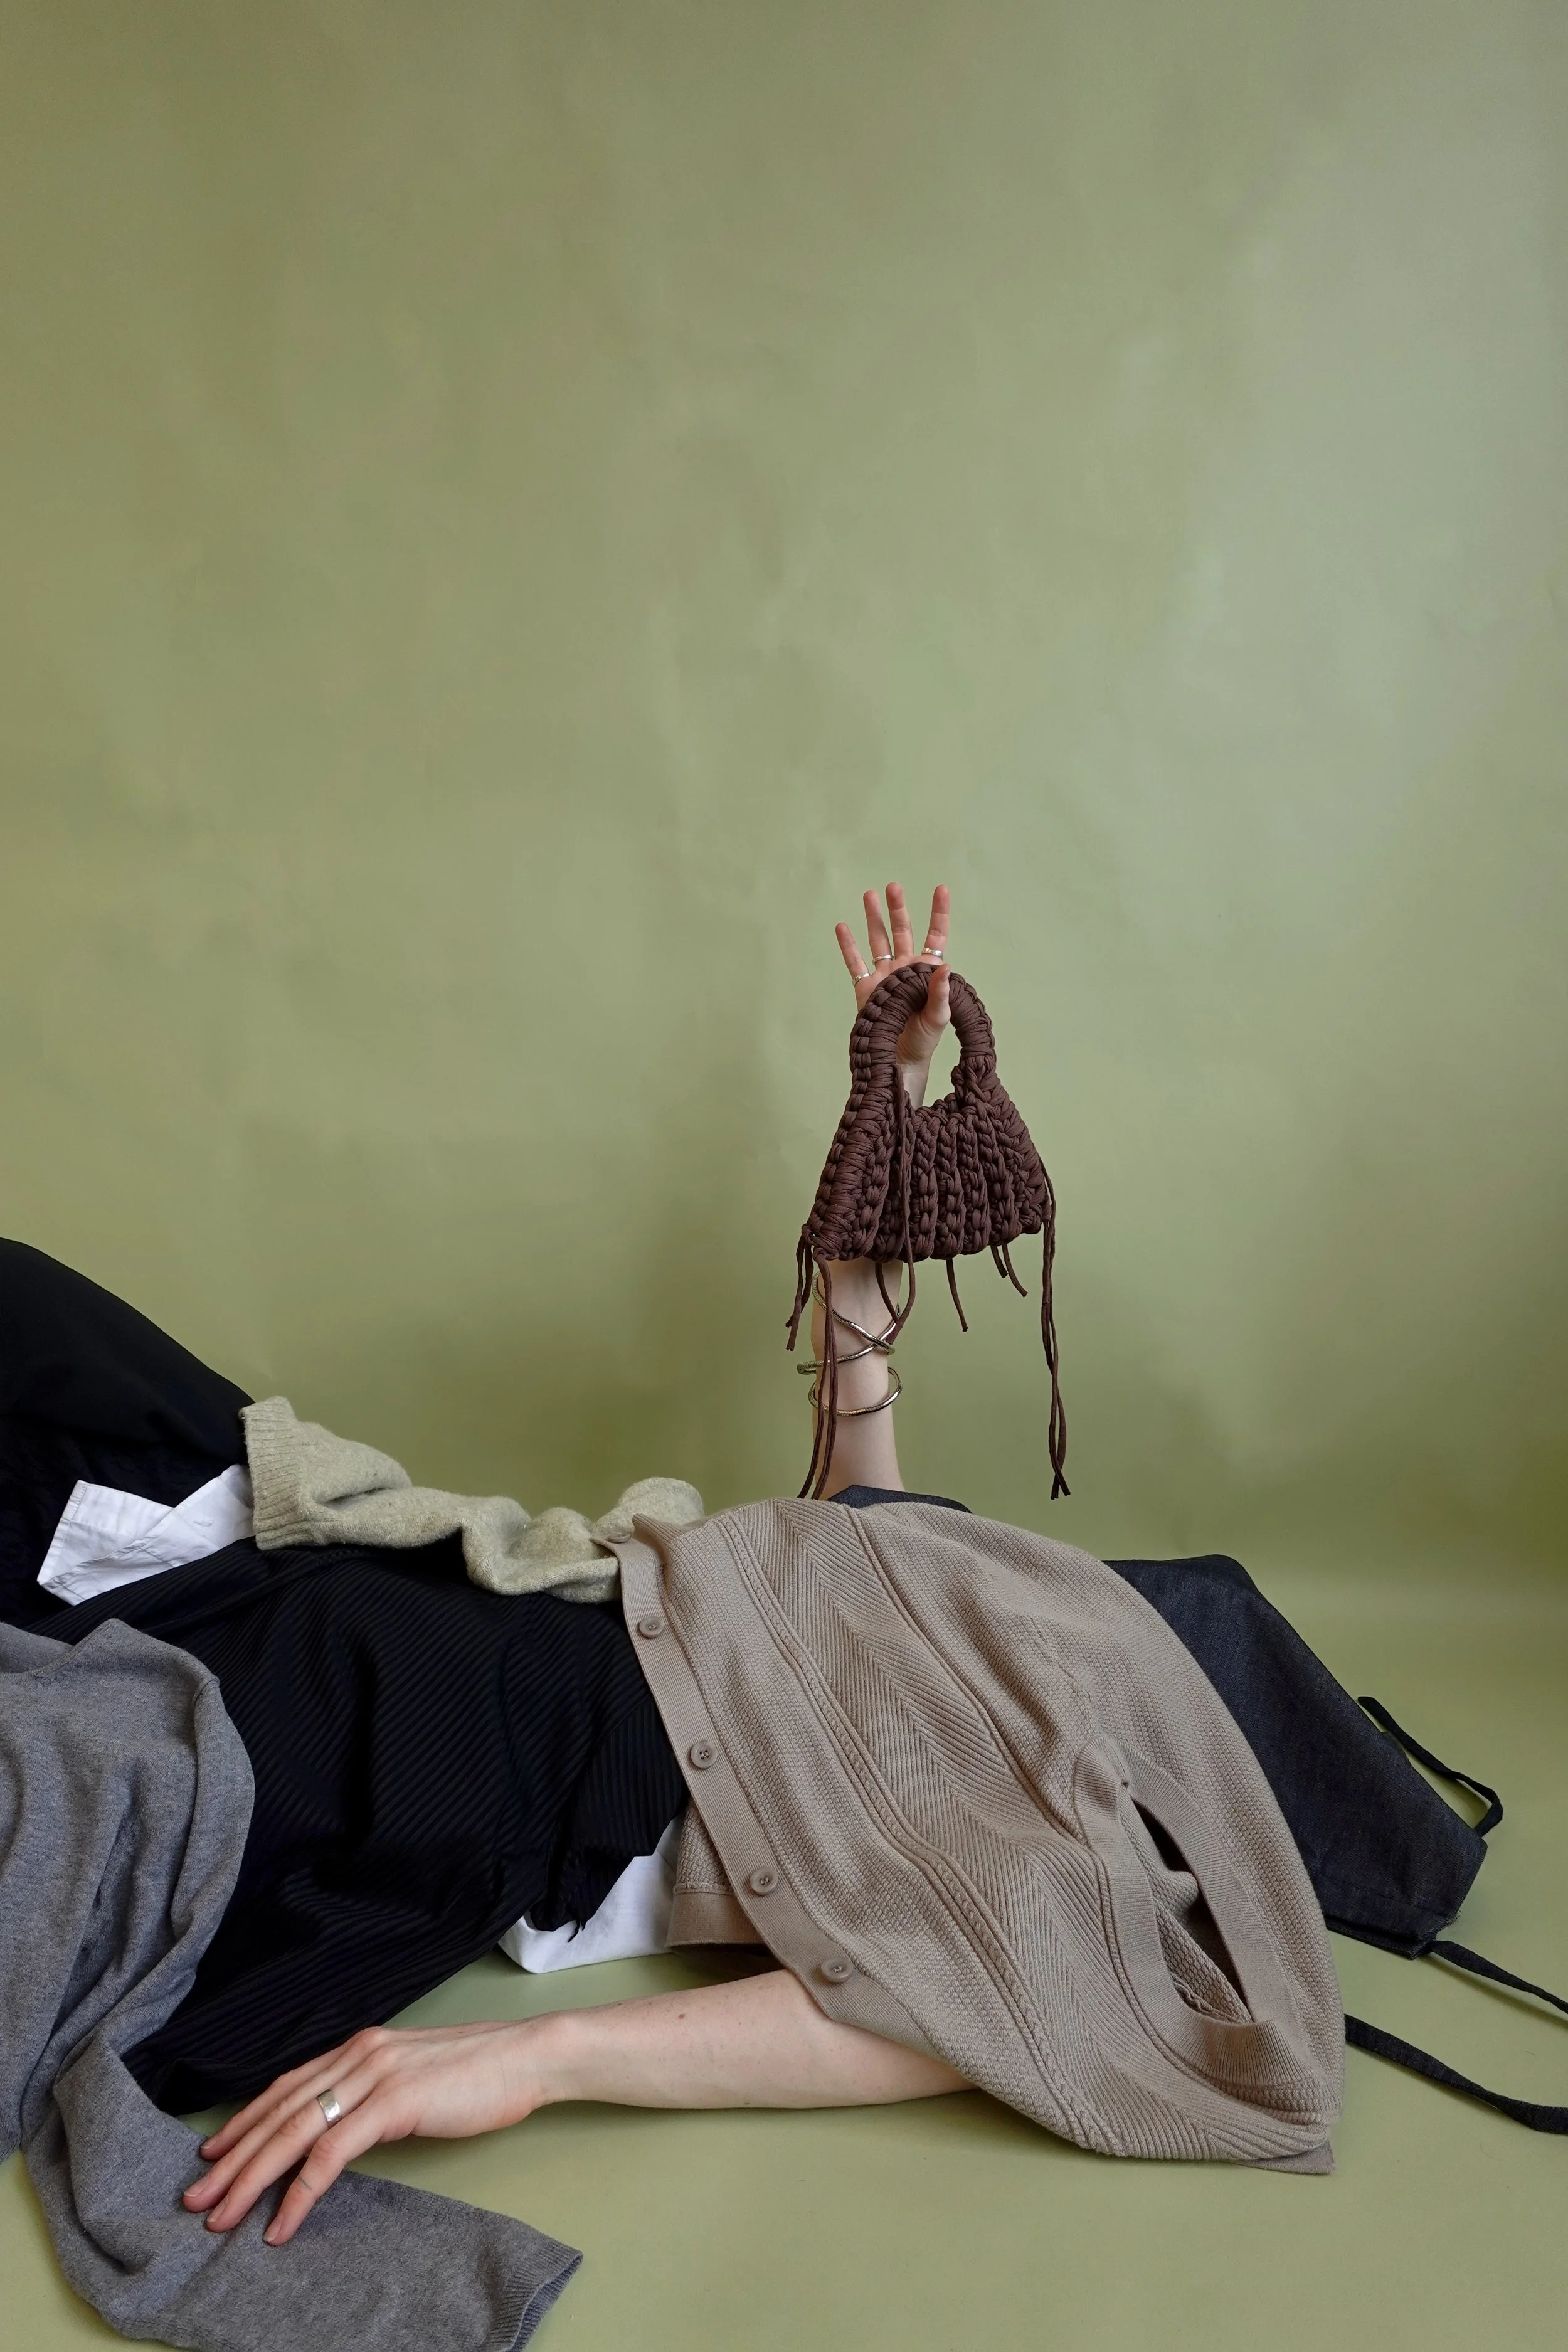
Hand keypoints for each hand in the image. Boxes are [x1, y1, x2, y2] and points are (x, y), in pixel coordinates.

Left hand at [182, 2019, 543, 2245]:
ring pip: (293, 2132)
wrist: (526, 2056)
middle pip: (278, 2110)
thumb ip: (373, 2090)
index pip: (286, 2086)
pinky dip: (299, 2192)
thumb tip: (344, 2125)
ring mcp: (373, 2076)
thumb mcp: (412, 2074)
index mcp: (360, 2046)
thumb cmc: (479, 2071)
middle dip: (233, 2157)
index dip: (245, 2120)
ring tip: (221, 2215)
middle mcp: (357, 2054)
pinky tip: (281, 2223)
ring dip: (251, 2178)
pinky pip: (331, 2154)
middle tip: (197, 2195)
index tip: (213, 2154)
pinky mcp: (392, 2104)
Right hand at [834, 882, 950, 1104]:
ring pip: (878, 939)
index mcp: (926, 971)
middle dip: (898, 908)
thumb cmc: (924, 1041)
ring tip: (869, 894)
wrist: (900, 1060)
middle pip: (902, 930)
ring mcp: (884, 976)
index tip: (941, 889)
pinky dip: (848, 946)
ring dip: (874, 918)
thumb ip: (940, 992)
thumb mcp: (939, 1017)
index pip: (935, 935)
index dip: (938, 912)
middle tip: (893, 887)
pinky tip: (842, 926)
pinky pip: (855, 963)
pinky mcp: (866, 988)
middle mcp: (904, 968)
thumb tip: (945, 966)